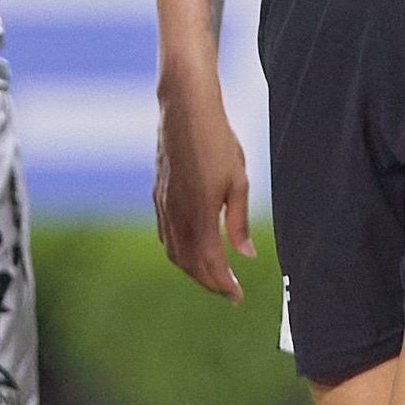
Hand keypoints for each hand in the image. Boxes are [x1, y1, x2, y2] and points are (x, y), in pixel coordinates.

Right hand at [152, 72, 252, 298]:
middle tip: (227, 291)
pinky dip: (178, 251)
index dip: (224, 285)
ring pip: (174, 252)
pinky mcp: (158, 194)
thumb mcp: (238, 181)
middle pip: (189, 264)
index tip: (237, 296)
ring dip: (193, 269)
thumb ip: (239, 222)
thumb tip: (245, 254)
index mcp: (199, 214)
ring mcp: (163, 205)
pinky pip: (165, 234)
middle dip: (209, 282)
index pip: (210, 264)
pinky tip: (190, 249)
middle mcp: (177, 215)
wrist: (185, 109)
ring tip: (212, 274)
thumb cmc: (217, 140)